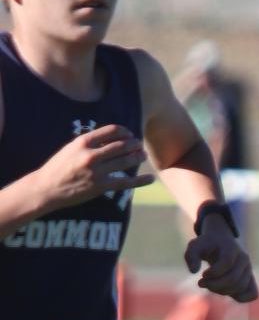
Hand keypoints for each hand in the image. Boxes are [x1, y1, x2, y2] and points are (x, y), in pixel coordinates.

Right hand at [35, 125, 153, 209]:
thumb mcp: (70, 148)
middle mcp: (91, 155)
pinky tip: (151, 178)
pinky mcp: (100, 187)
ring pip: (125, 161)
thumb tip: (110, 139)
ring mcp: (97, 172)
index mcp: (83, 142)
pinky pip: (126, 183)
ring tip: (143, 154)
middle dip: (133, 144)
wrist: (47, 188)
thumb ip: (89, 143)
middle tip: (139, 144)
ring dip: (137, 157)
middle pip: (121, 145)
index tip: (129, 133)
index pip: (110, 131)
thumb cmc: (58, 167)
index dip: (124, 131)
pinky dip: (140, 180)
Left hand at [184, 211, 258, 302]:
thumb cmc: (206, 246)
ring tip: (210, 286)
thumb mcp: (194, 246)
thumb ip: (190, 256)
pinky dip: (241, 298)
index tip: (203, 274)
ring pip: (240, 287)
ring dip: (222, 291)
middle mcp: (244, 259)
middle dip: (214, 285)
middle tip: (201, 283)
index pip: (227, 263)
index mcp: (231, 248)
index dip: (213, 272)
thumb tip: (194, 271)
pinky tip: (226, 293)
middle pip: (233, 278)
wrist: (220, 243)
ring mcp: (249, 270)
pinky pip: (252, 294)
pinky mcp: (250, 280)